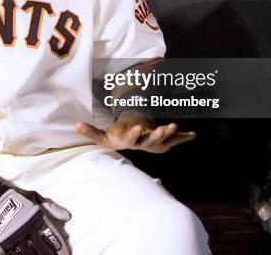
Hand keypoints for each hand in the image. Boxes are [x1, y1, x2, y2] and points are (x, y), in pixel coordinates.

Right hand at [0, 184, 70, 253]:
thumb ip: (51, 208)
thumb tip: (67, 216)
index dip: (60, 249)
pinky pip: (17, 254)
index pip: (51, 239)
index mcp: (37, 219)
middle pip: (43, 249)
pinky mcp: (6, 242)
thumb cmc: (17, 197)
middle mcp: (28, 230)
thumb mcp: (36, 198)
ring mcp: (17, 238)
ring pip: (31, 254)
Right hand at [75, 115, 195, 152]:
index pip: (133, 138)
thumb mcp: (102, 136)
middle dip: (158, 135)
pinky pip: (174, 141)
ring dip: (170, 135)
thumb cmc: (115, 137)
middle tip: (165, 128)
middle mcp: (143, 144)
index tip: (139, 126)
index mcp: (129, 141)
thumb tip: (76, 125)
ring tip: (175, 126)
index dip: (136, 133)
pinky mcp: (162, 141)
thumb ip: (91, 132)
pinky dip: (183, 138)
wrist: (129, 144)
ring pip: (163, 141)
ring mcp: (153, 143)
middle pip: (152, 142)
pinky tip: (193, 135)